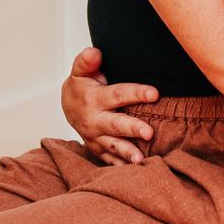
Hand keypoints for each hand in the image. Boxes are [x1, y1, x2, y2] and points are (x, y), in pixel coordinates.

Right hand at [60, 45, 159, 166]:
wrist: (69, 106)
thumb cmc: (82, 85)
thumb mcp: (81, 70)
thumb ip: (86, 61)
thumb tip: (93, 52)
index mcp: (94, 99)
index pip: (118, 95)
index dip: (136, 93)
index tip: (155, 93)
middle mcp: (94, 120)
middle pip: (116, 124)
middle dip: (132, 128)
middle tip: (149, 133)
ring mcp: (95, 137)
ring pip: (112, 146)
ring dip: (126, 153)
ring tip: (141, 160)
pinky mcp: (97, 149)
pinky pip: (109, 160)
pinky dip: (121, 166)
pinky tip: (136, 170)